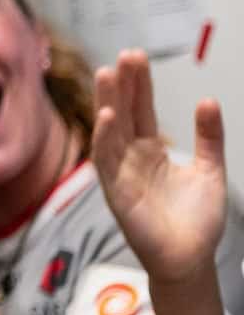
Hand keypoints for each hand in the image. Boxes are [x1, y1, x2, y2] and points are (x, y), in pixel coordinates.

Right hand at [92, 49, 228, 286]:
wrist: (192, 257)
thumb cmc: (197, 220)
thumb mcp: (210, 170)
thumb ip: (208, 137)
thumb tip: (208, 101)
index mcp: (150, 150)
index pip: (141, 110)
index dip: (138, 85)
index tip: (136, 57)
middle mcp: (130, 156)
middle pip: (122, 113)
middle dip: (122, 85)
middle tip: (125, 56)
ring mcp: (120, 172)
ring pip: (109, 130)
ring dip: (107, 102)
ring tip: (108, 74)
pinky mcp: (116, 190)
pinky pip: (106, 159)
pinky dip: (104, 137)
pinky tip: (107, 116)